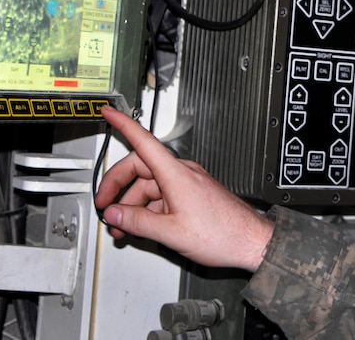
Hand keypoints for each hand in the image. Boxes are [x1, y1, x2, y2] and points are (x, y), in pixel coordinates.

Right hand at [94, 105, 274, 271]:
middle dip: (118, 186)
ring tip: (121, 227)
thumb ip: (138, 222)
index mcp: (177, 174)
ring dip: (132, 205)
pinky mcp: (193, 195)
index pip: (144, 141)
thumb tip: (114, 213)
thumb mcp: (171, 232)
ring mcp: (188, 184)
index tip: (109, 113)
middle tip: (105, 205)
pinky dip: (148, 210)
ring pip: (150, 187)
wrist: (250, 242)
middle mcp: (183, 173)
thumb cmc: (223, 233)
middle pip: (140, 168)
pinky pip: (162, 197)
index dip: (123, 125)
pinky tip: (140, 227)